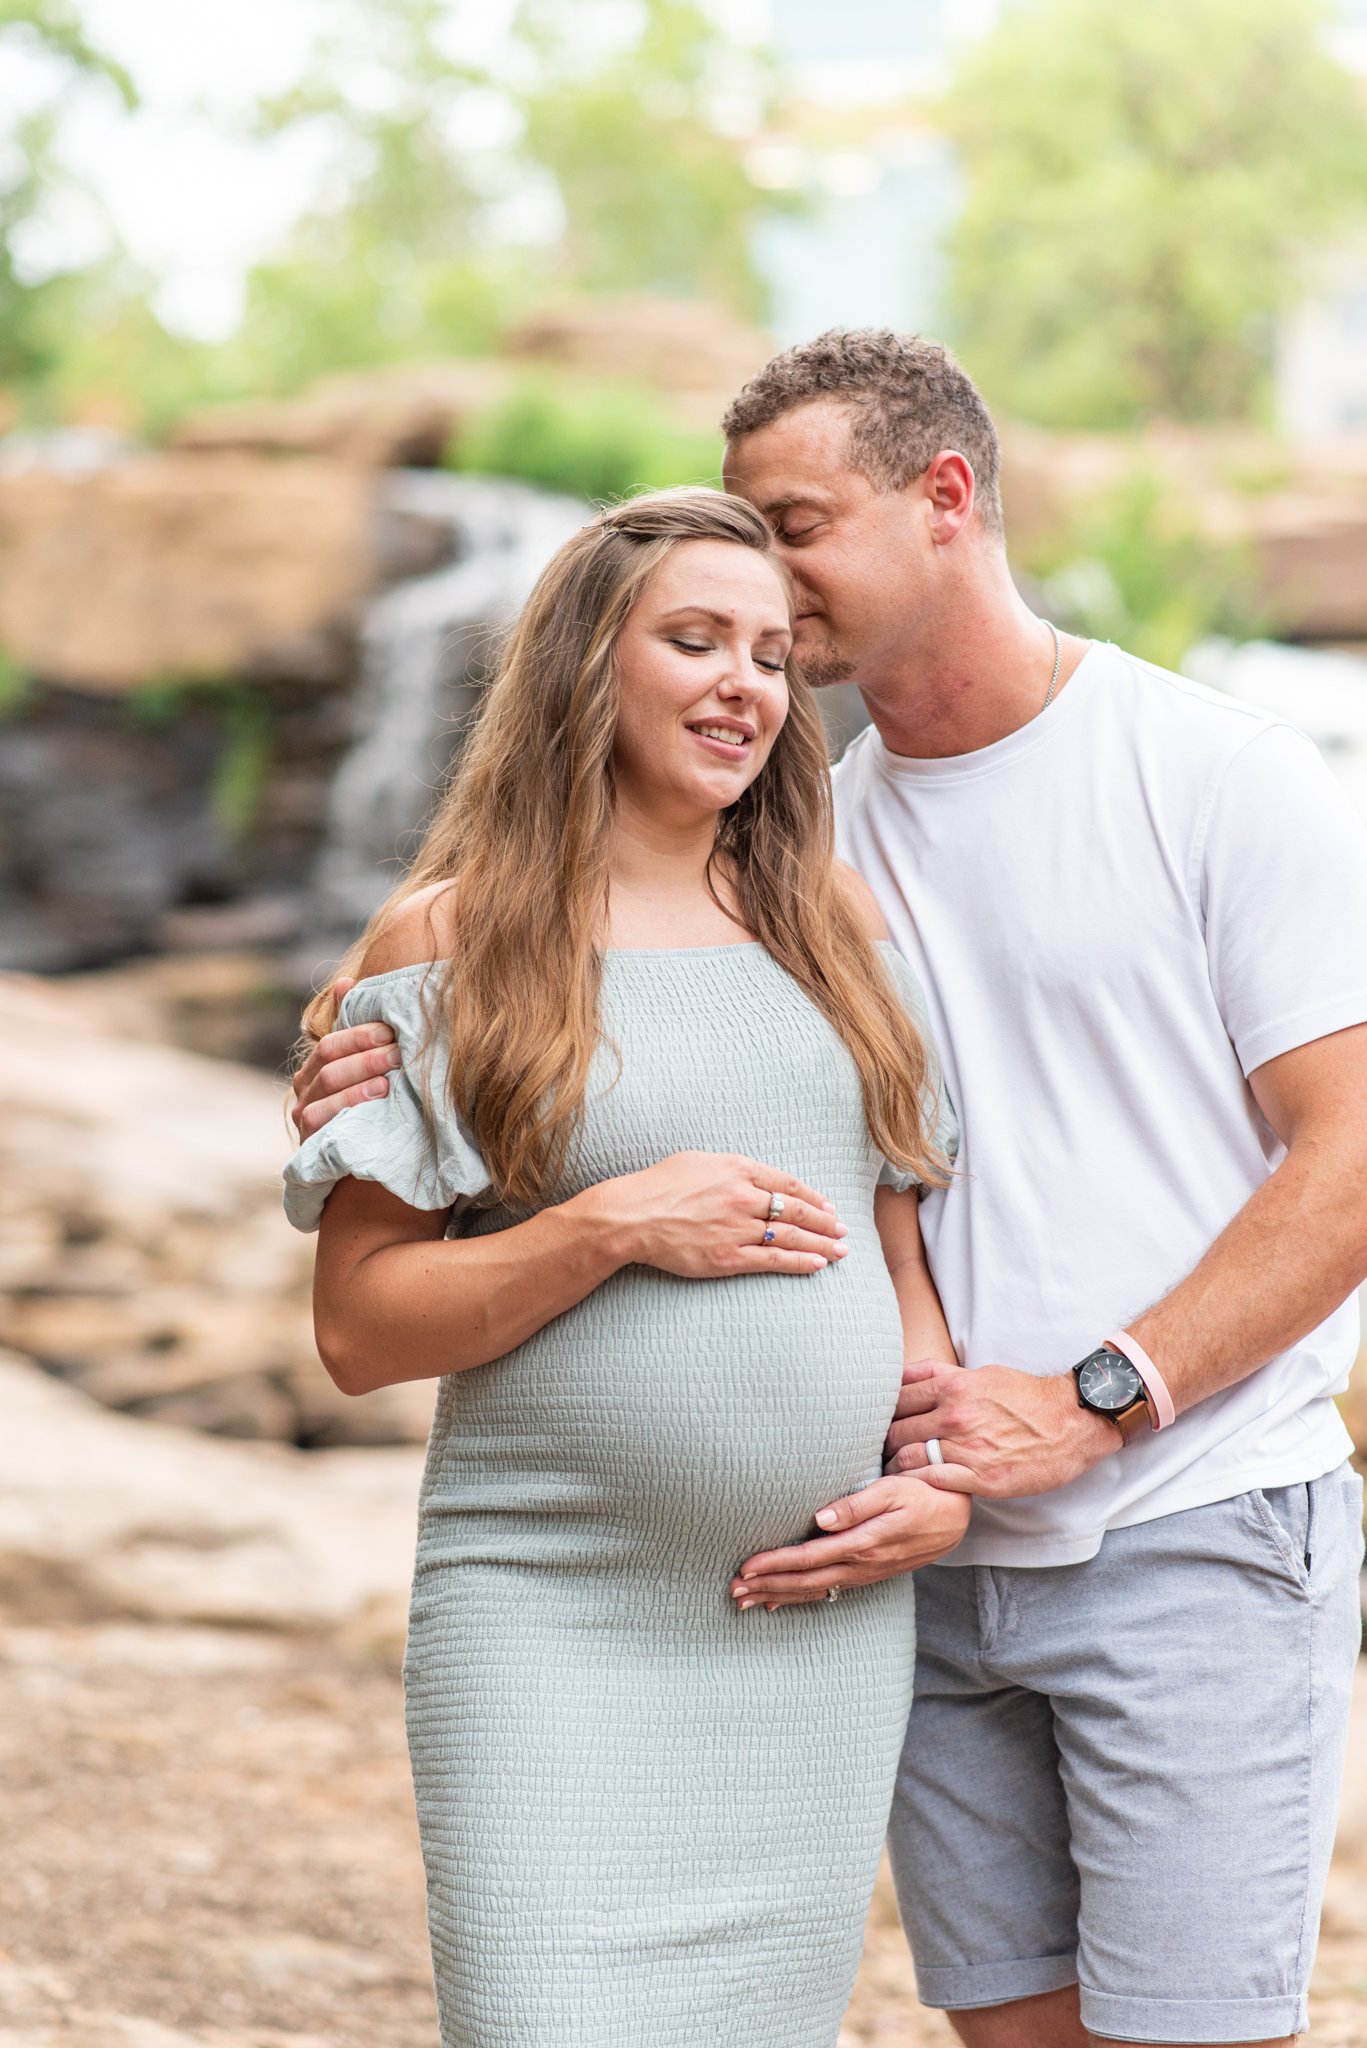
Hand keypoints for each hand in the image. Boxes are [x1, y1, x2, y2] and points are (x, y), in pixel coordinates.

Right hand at [291, 978, 400, 1138]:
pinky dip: (352, 1103)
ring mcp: (304, 1116)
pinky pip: (325, 1117)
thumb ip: (354, 1030)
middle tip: (398, 1051)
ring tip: (390, 1075)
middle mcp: (304, 1089)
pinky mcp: (311, 1140)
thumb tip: (347, 981)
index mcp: (314, 1067)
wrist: (362, 1167)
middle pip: (329, 1062)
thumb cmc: (368, 1110)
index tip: (390, 1029)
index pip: (330, 1042)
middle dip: (366, 1054)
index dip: (358, 1034)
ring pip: (327, 1087)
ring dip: (361, 1077)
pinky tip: (378, 1097)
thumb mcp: (364, 1069)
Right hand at [590, 1152, 848, 1277]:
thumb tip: (747, 1174)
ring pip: (791, 1236)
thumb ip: (728, 1167)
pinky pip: (773, 1260)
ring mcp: (737, 1229)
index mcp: (737, 1169)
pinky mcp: (728, 1257)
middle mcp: (743, 1197)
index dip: (813, 1196)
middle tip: (844, 1229)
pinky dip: (800, 1262)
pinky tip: (818, 1265)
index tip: (828, 1205)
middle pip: (797, 1210)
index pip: (787, 1184)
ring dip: (821, 1243)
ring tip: (842, 1250)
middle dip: (825, 1221)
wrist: (632, 1216)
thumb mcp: (696, 1161)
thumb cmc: (658, 1186)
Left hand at [730, 1475, 971, 1607]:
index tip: (746, 1567)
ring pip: (814, 1590)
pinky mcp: (868, 1574)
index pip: (808, 1558)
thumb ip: (856, 1505)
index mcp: (861, 1543)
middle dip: (767, 1586)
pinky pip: (829, 1591)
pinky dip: (802, 1597)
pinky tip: (782, 1601)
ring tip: (747, 1601)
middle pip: (805, 1581)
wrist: (955, 1517)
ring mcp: (864, 1573)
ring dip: (779, 1595)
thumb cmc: (922, 1494)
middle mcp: (859, 1564)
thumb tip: (820, 1519)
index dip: (775, 1564)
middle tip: (733, 1591)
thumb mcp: (892, 1490)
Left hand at [883, 1360, 1118, 1497]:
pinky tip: (912, 1488)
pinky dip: (915, 1485)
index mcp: (952, 1388)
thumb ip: (939, 1374)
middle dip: (881, 1443)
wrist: (1071, 1422)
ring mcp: (966, 1448)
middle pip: (895, 1432)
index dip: (880, 1414)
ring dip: (893, 1468)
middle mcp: (954, 1416)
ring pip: (907, 1459)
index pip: (895, 1400)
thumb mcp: (980, 1374)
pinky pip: (932, 1482)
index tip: (877, 1424)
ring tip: (889, 1474)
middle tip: (876, 1453)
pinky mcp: (980, 1477)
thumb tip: (903, 1374)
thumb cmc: (1025, 1397)